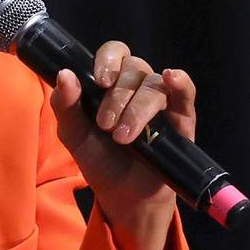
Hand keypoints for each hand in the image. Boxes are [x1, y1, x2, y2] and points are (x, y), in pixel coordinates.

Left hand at [48, 41, 197, 249]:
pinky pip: (185, 92)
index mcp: (112, 83)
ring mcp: (161, 101)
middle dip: (117, 96)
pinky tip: (171, 78)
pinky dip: (180, 83)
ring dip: (137, 108)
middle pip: (134, 68)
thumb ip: (65, 106)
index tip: (99, 82)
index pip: (114, 53)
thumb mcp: (73, 135)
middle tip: (105, 126)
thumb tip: (64, 74)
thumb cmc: (100, 161)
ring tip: (123, 138)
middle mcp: (138, 87)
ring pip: (154, 85)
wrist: (123, 197)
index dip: (107, 60)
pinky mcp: (182, 118)